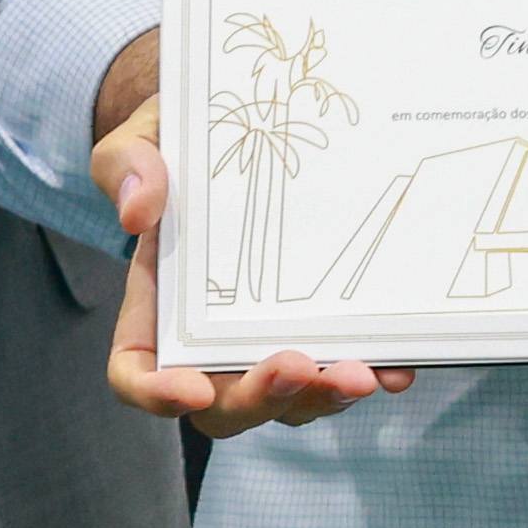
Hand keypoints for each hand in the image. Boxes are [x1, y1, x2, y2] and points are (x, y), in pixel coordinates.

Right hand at [94, 70, 411, 437]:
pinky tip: (398, 369)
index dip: (159, 393)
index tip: (192, 390)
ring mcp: (268, 338)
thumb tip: (138, 211)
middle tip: (301, 369)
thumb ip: (129, 169)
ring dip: (324, 396)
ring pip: (290, 399)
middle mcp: (209, 339)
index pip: (139, 372)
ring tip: (363, 373)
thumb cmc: (180, 143)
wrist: (244, 124)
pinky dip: (371, 375)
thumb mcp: (144, 141)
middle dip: (263, 398)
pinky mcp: (322, 326)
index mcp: (155, 308)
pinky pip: (341, 366)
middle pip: (225, 402)